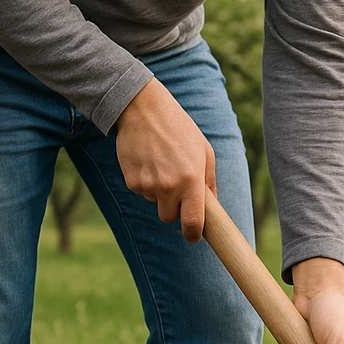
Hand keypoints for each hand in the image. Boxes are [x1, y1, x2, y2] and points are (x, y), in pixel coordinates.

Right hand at [115, 78, 215, 242]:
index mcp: (191, 181)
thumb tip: (212, 208)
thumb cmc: (180, 130)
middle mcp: (169, 186)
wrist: (142, 108)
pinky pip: (141, 192)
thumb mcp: (204, 152)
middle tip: (177, 188)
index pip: (192, 223)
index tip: (193, 236)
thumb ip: (209, 183)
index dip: (193, 234)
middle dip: (174, 209)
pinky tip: (148, 161)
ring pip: (155, 204)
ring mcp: (148, 184)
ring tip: (162, 165)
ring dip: (160, 193)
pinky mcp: (130, 180)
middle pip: (169, 218)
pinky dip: (145, 182)